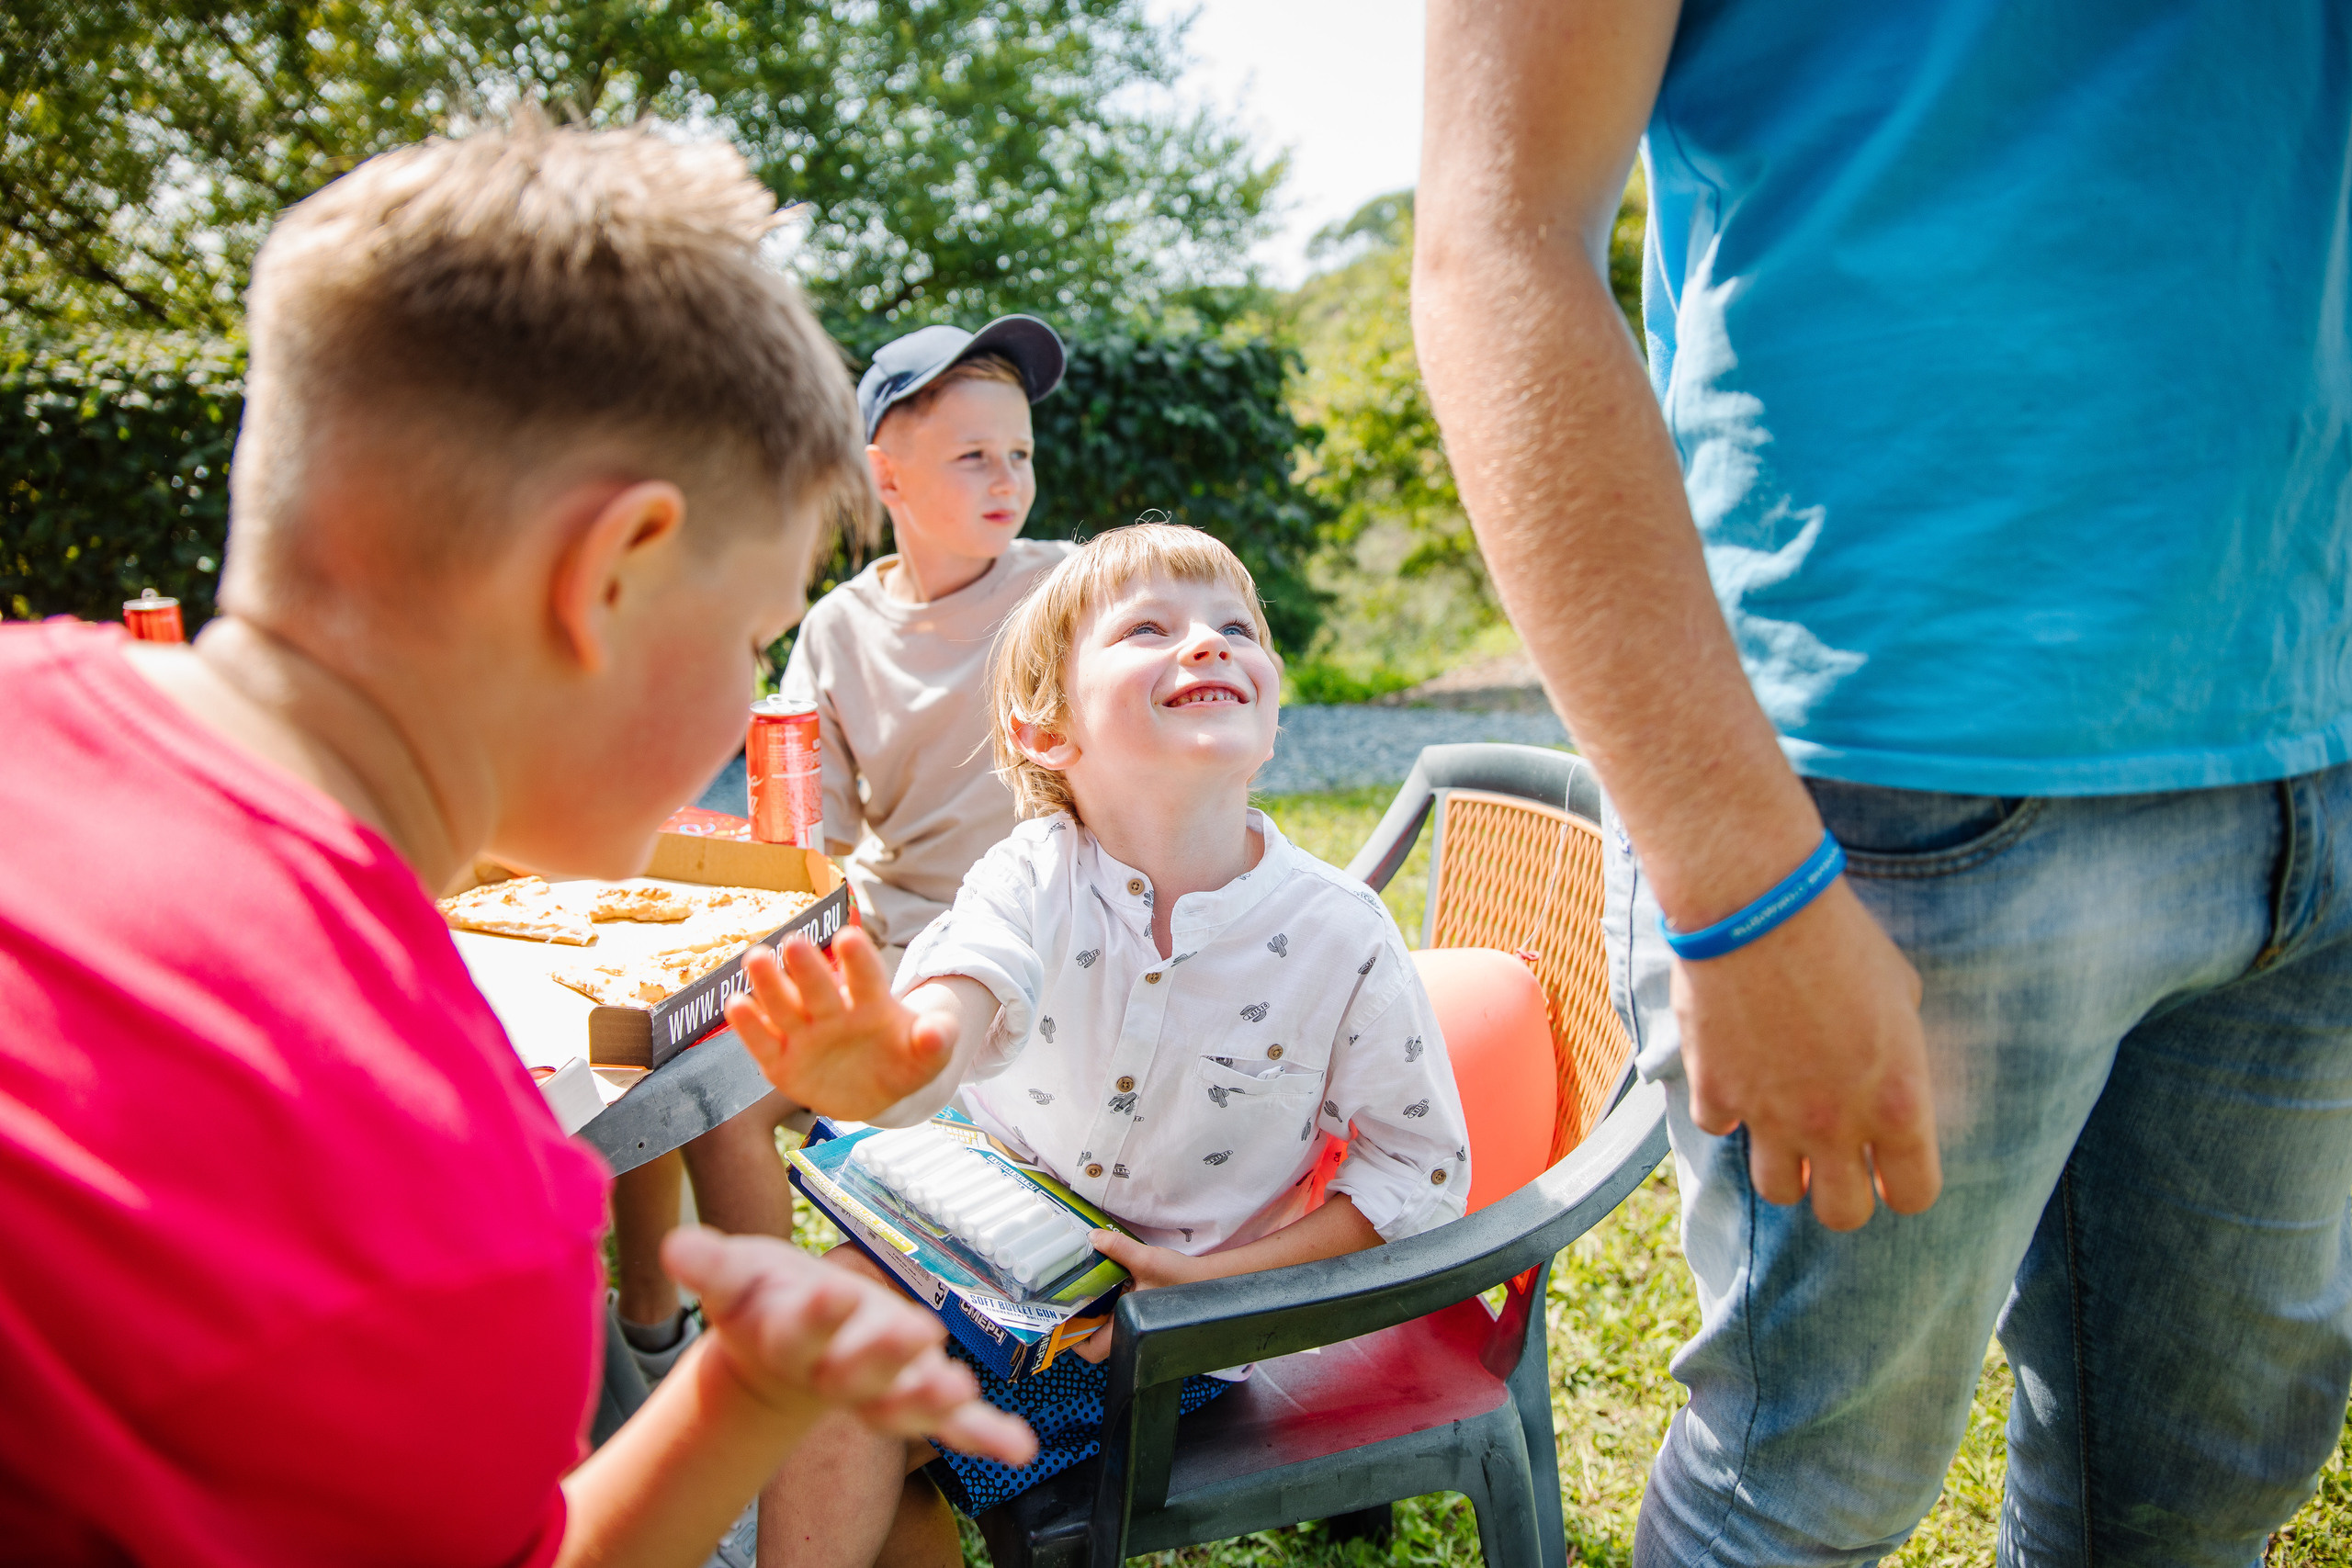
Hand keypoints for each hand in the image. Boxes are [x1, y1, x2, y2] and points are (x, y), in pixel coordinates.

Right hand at [662, 1225, 1033, 1463]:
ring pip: (904, 1403)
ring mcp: (878, 1389)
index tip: (829, 1293)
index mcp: (788, 1339)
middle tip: (913, 1333)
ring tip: (960, 1393)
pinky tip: (1019, 1448)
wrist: (778, 1353)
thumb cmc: (761, 1301)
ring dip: (931, 1400)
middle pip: (857, 1371)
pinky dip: (985, 1435)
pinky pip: (954, 1425)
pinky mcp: (915, 1393)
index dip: (813, 1313)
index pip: (798, 1328)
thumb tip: (674, 1246)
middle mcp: (834, 1372)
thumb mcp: (733, 1275)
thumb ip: (710, 1265)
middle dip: (883, 1353)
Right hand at [725, 927, 955, 1119]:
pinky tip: (735, 1004)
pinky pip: (763, 1044)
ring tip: (756, 957)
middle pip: (819, 987)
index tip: (848, 937)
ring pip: (785, 1006)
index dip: (858, 960)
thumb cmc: (902, 1062)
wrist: (876, 1091)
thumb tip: (938, 1032)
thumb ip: (935, 1042)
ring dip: (770, 983)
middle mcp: (832, 1012)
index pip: (866, 978)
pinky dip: (749, 1026)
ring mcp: (805, 1034)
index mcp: (871, 1004)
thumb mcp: (927, 1057)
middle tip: (793, 943)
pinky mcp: (781, 1062)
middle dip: (808, 967)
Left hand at [1068, 1229, 1210, 1363]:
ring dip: (1093, 1309)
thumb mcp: (1148, 1261)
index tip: (1061, 1320)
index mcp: (1128, 1329)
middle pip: (1093, 1339)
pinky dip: (1107, 1302)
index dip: (1072, 1340)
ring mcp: (1135, 1326)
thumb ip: (1119, 1248)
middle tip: (1068, 1295)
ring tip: (1084, 1286)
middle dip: (1079, 1319)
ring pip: (1104, 1327)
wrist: (1211, 1283)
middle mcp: (1130, 1333)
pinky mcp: (1141, 1315)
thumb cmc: (1183, 1280)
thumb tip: (1093, 1237)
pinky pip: (1116, 1316)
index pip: (1091, 1351)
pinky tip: (1106, 1283)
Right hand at [1671, 879, 1940, 1230]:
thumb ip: (1901, 1051)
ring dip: (1783, 1164)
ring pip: (1778, 1191)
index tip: (1888, 1169)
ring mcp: (1771, 1115)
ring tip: (1781, 1125)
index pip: (1914, 1195)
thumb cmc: (1840, 937)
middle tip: (1833, 1158)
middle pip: (1842, 1214)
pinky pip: (1719, 1129)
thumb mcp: (1901, 992)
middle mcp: (1836, 1124)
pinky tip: (1734, 1072)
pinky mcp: (1716, 1093)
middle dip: (1841, 1192)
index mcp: (1898, 1103)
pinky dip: (1725, 1109)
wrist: (1757, 905)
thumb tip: (1891, 1070)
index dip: (1901, 1186)